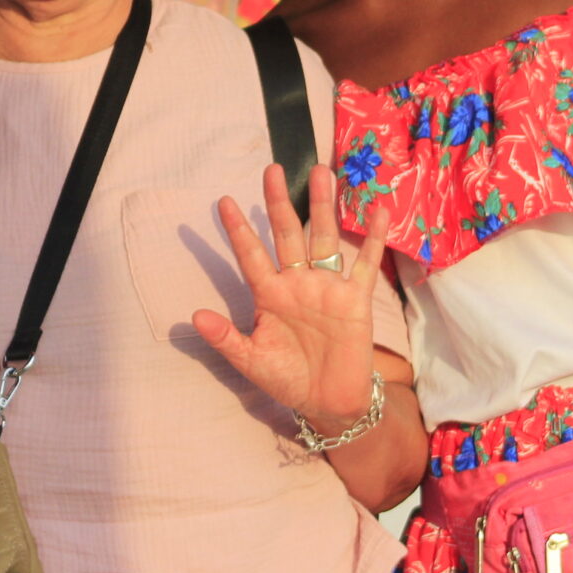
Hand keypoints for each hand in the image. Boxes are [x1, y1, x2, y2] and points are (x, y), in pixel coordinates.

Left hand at [192, 164, 393, 430]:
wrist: (328, 402)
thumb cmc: (288, 379)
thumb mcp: (252, 362)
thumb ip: (226, 339)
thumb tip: (194, 316)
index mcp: (269, 294)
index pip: (251, 254)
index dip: (238, 229)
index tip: (224, 201)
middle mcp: (297, 282)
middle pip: (287, 233)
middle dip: (280, 202)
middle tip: (273, 169)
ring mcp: (327, 287)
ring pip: (324, 238)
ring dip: (323, 206)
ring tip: (322, 172)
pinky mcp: (355, 299)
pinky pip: (364, 264)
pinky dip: (372, 238)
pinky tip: (377, 210)